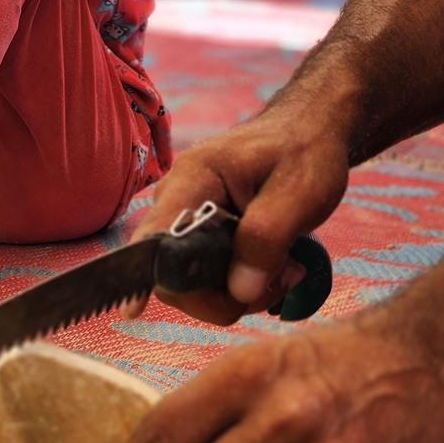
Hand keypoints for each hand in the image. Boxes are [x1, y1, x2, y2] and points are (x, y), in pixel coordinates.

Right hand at [124, 109, 348, 324]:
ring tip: (284, 268)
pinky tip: (270, 267)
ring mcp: (183, 223)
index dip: (142, 278)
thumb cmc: (303, 151)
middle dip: (224, 295)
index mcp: (191, 181)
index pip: (154, 238)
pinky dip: (238, 286)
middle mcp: (175, 203)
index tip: (134, 310)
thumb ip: (266, 239)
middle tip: (281, 278)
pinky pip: (204, 280)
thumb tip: (239, 291)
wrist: (309, 132)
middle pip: (173, 278)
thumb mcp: (298, 192)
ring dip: (238, 293)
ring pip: (190, 287)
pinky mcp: (197, 239)